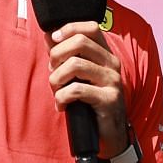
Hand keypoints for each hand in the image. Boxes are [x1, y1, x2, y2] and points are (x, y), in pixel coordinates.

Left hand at [47, 21, 130, 159]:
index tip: (53, 40)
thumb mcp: (79, 77)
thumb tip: (49, 35)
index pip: (91, 28)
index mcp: (106, 55)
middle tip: (52, 71)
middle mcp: (112, 64)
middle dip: (57, 55)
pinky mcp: (109, 99)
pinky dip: (61, 98)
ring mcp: (113, 81)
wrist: (110, 135)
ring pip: (75, 64)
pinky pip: (76, 90)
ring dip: (56, 78)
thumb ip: (66, 56)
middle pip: (80, 42)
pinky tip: (62, 106)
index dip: (69, 28)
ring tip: (56, 90)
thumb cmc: (90, 103)